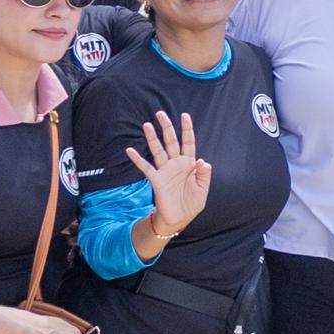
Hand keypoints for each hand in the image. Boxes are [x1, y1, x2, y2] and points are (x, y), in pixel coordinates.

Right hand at [127, 109, 213, 233]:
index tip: (184, 115)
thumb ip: (204, 174)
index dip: (187, 129)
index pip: (188, 143)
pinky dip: (138, 159)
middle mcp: (176, 164)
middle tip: (160, 114)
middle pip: (171, 142)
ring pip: (158, 151)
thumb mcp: (203, 188)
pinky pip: (146, 167)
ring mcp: (165, 171)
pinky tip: (130, 150)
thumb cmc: (192, 203)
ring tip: (146, 125)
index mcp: (189, 164)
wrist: (179, 219)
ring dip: (152, 138)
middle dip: (166, 128)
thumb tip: (203, 160)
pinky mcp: (156, 180)